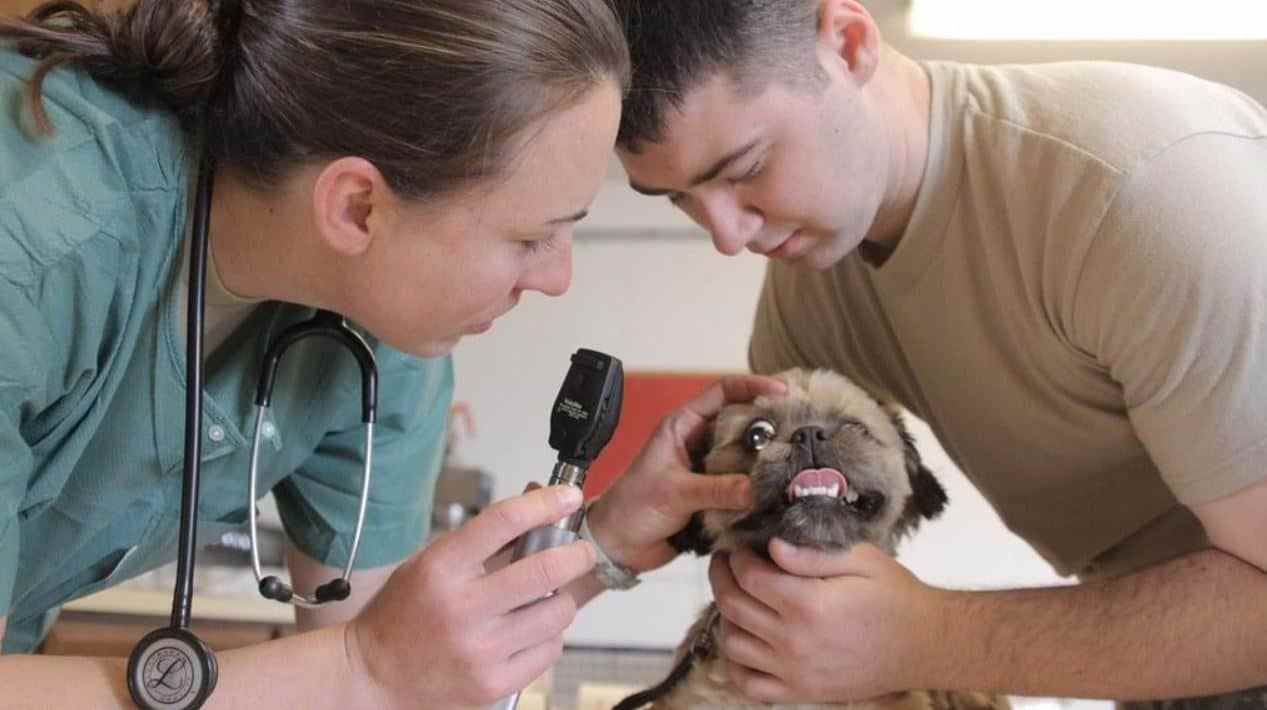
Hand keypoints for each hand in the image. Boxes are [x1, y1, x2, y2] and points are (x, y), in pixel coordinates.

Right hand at [347, 486, 595, 707]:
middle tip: (580, 552)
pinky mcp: (493, 683)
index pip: (504, 521)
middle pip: (544, 569)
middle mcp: (462, 608)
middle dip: (576, 554)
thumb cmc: (402, 614)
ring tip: (548, 597)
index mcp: (441, 569)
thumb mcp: (430, 563)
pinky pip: (549, 650)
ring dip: (561, 598)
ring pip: (556, 612)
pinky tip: (531, 631)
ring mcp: (480, 650)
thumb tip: (537, 511)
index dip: (544, 503)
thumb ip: (481, 542)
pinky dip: (549, 635)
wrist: (372, 674)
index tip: (567, 497)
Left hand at [585, 374, 786, 572]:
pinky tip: (780, 494)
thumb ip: (716, 490)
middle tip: (801, 432)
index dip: (753, 386)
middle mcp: (699, 443)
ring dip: (768, 462)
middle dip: (771, 426)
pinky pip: (744, 488)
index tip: (783, 391)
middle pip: (743, 424)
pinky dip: (760, 490)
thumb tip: (759, 487)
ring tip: (797, 465)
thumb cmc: (631, 508)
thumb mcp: (674, 492)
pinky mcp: (715, 496)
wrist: (617, 546)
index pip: (723, 392)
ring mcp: (709, 470)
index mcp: (683, 426)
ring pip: (747, 457)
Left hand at [709, 540, 944, 703]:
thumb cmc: (894, 596)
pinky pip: (750, 684)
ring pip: (733, 644)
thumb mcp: (859, 560)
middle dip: (721, 578)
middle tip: (724, 564)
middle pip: (732, 606)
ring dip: (725, 617)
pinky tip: (743, 641)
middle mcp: (794, 640)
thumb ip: (810, 554)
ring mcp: (795, 670)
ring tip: (735, 598)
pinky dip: (736, 664)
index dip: (736, 557)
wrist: (924, 644)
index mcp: (807, 603)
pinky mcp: (801, 691)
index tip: (738, 547)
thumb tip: (770, 546)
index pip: (748, 576)